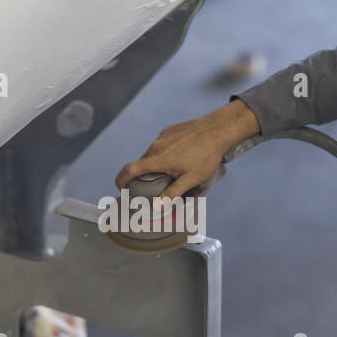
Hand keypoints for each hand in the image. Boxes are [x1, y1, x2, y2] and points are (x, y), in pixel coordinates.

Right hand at [115, 98, 258, 199]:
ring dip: (155, 165)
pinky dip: (165, 154)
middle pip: (141, 164)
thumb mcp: (191, 179)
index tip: (120, 188)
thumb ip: (173, 193)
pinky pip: (161, 145)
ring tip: (171, 172)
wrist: (216, 130)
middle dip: (143, 176)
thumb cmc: (206, 155)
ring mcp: (162, 137)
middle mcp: (156, 147)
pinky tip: (180, 157)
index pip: (130, 170)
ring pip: (152, 154)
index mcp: (158, 160)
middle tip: (153, 186)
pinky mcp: (169, 131)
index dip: (121, 180)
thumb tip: (158, 207)